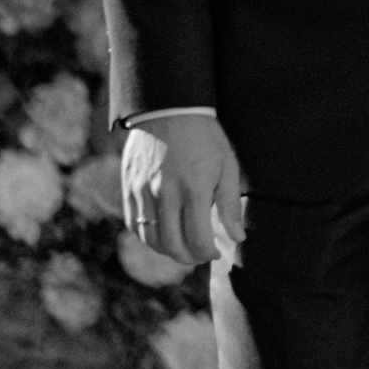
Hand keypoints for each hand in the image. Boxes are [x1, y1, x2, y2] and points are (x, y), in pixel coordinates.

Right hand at [121, 114, 244, 265]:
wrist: (169, 111)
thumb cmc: (205, 138)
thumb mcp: (228, 165)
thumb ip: (230, 205)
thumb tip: (238, 238)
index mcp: (194, 188)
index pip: (198, 239)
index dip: (209, 253)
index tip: (217, 252)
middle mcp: (166, 195)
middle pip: (173, 246)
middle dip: (191, 258)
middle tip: (202, 254)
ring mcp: (144, 195)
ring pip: (152, 241)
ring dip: (170, 251)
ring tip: (185, 247)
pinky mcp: (129, 192)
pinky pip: (135, 228)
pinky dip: (150, 239)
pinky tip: (164, 236)